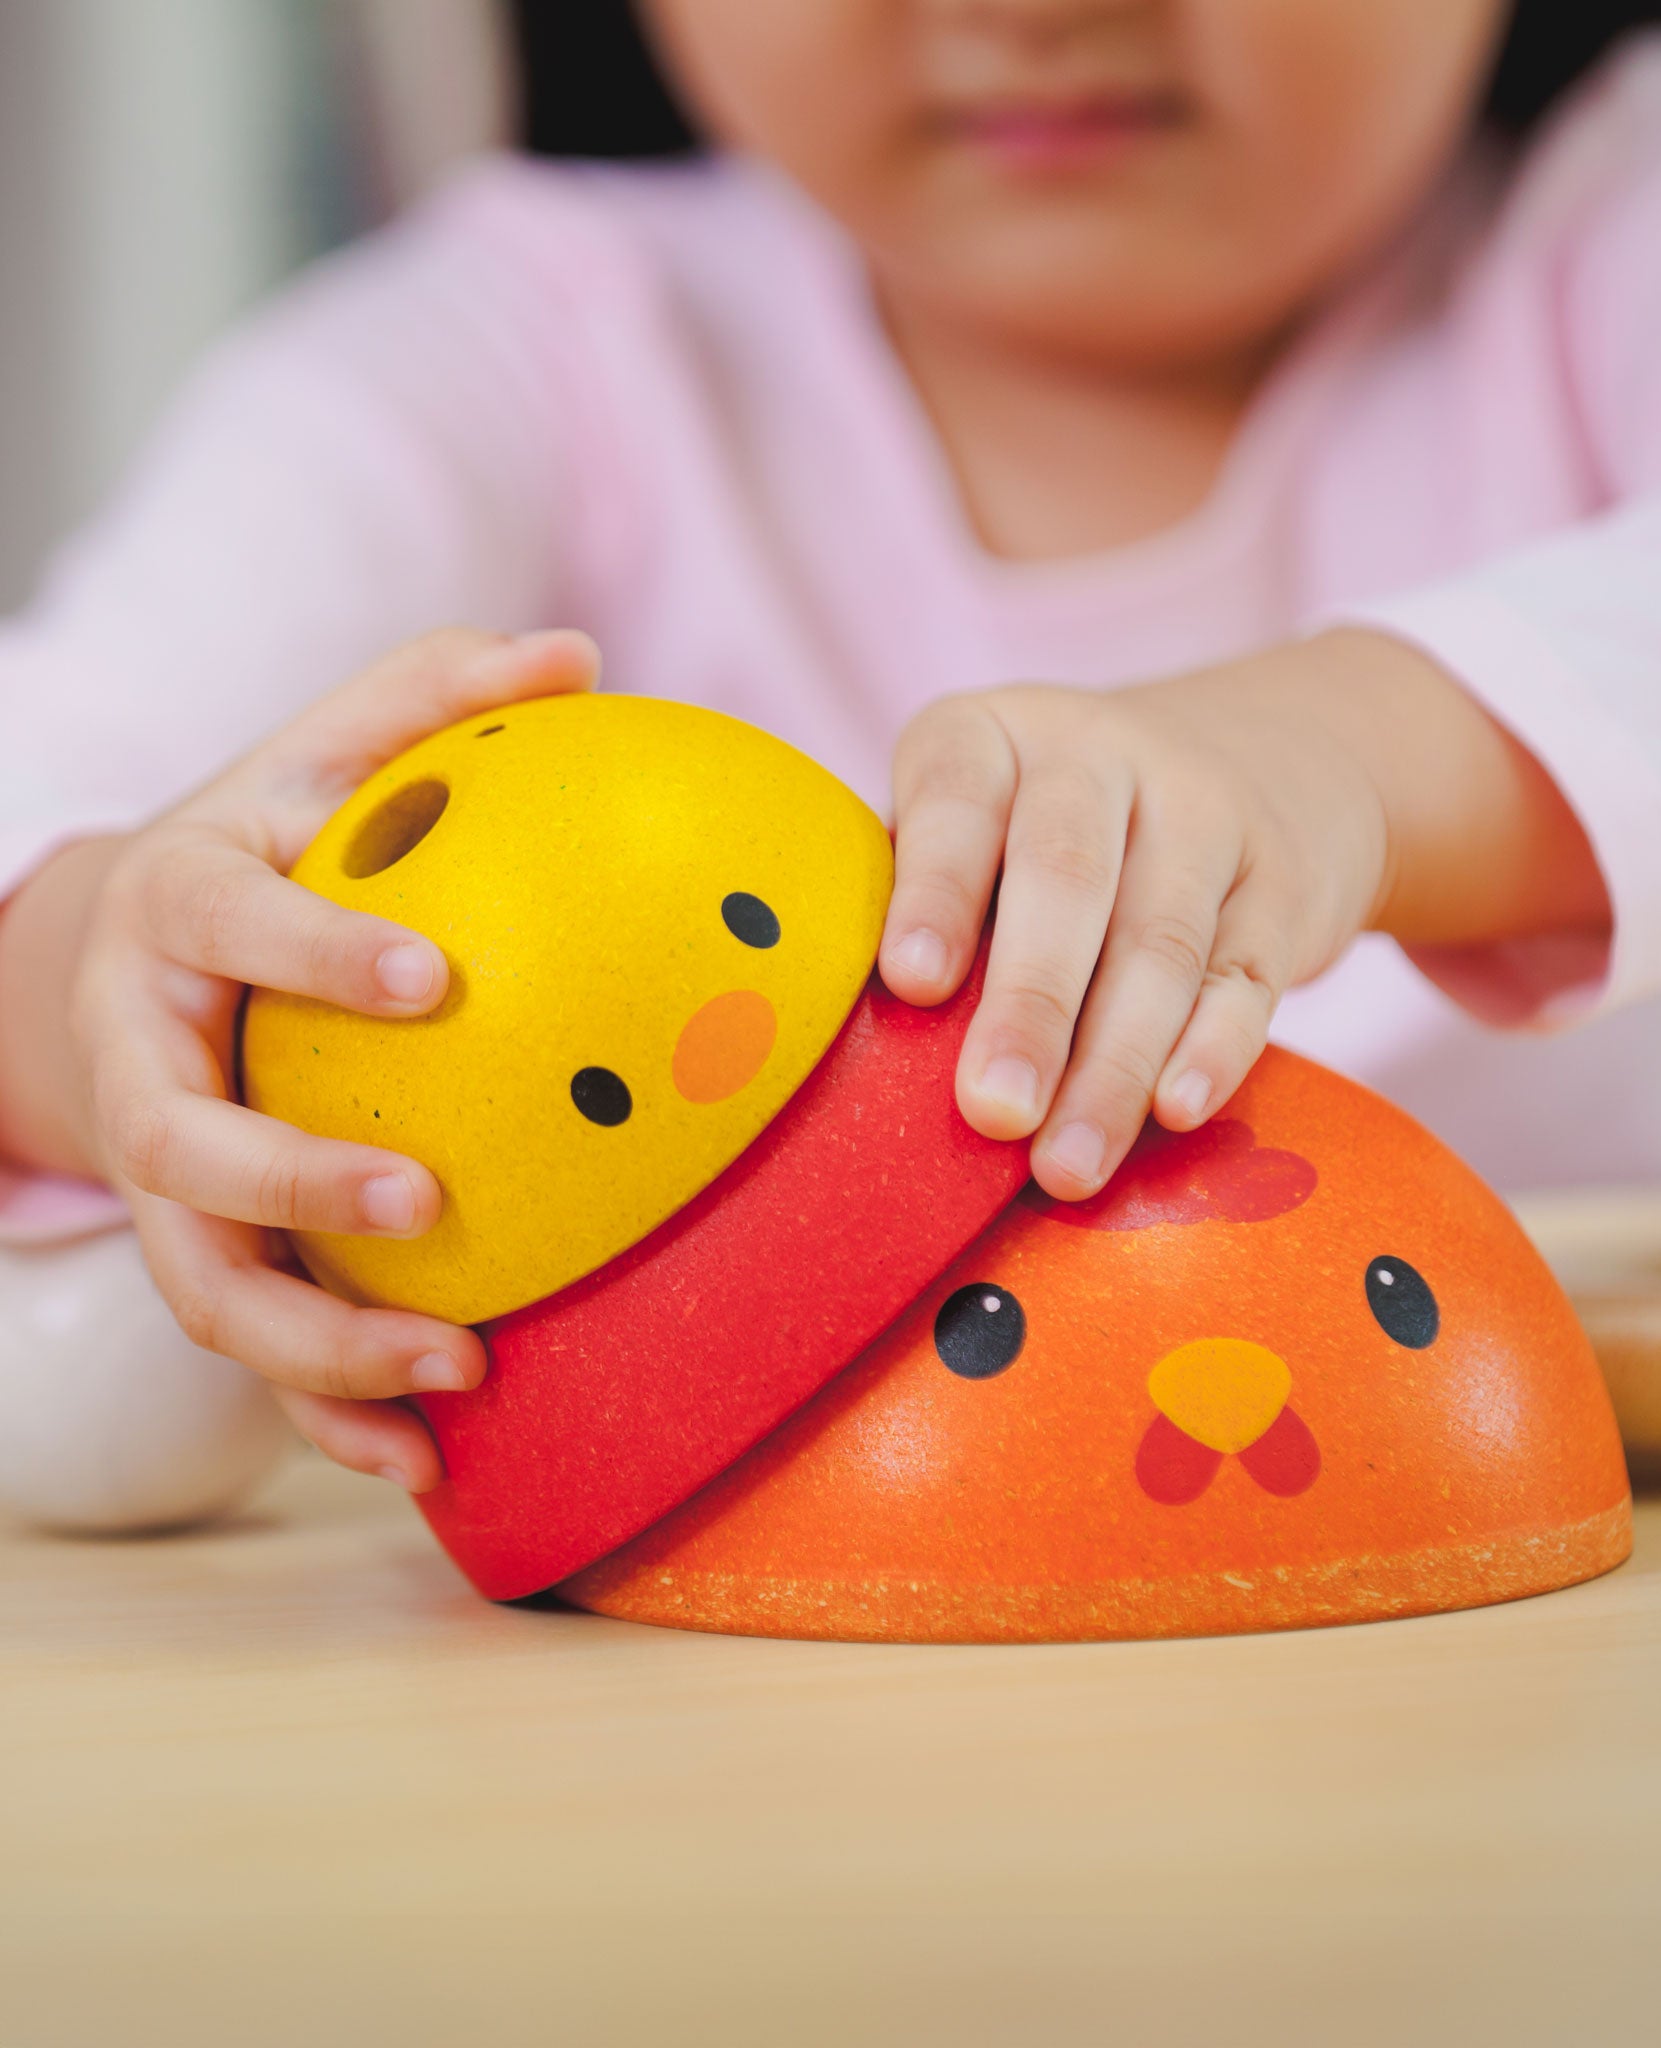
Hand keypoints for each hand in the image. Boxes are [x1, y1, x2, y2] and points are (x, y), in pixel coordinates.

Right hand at [7, 628, 598, 1490]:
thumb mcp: (317, 757)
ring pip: (204, 1281)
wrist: (106, 961)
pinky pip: (250, 1345)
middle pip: (186, 1148)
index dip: (317, 955)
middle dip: (295, 1183)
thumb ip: (426, 698)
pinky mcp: (194, 1248)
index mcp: (179, 914)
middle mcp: (147, 1054)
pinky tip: (428, 1459)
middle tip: (426, 1200)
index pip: (232, 931)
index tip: (437, 979)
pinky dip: (327, 1410)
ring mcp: (160, 1172)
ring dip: (318, 1343)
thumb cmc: (252, 848)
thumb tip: (576, 652)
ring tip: (456, 1369)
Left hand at [878, 628, 1606, 1200]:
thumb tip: (836, 1043)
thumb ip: (915, 899)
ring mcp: (1202, 812)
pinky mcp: (1279, 884)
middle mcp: (1097, 756)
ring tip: (1065, 1166)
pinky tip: (1175, 1113)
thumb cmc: (1051, 828)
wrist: (1275, 755)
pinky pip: (1245, 974)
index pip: (957, 796)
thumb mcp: (979, 817)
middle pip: (1064, 879)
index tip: (911, 983)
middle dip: (1028, 1006)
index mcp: (992, 738)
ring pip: (1159, 944)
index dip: (934, 889)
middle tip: (992, 1113)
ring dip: (1111, 1067)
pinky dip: (1213, 1049)